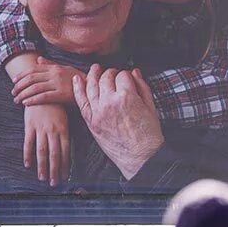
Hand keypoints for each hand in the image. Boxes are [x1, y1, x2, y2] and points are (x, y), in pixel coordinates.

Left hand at [12, 57, 85, 105]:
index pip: (33, 69)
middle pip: (32, 78)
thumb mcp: (65, 69)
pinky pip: (43, 97)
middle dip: (20, 85)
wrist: (92, 87)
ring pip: (35, 88)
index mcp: (54, 67)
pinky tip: (26, 103)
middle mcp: (54, 74)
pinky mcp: (62, 94)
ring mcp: (58, 84)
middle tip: (13, 92)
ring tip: (17, 100)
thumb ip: (50, 65)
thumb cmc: (78, 79)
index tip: (14, 81)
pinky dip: (33, 100)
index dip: (22, 75)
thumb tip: (38, 60)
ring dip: (23, 94)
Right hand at [23, 103, 69, 185]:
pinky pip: (28, 143)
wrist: (40, 89)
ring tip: (42, 178)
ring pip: (42, 151)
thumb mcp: (64, 118)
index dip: (65, 165)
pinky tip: (28, 165)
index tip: (65, 176)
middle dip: (55, 170)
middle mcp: (53, 131)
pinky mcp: (30, 126)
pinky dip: (28, 155)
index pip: (66, 151)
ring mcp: (41, 128)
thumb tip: (66, 151)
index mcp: (64, 129)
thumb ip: (64, 134)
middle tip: (54, 182)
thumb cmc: (54, 105)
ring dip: (42, 166)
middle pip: (55, 154)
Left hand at [72, 65, 163, 179]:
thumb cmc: (148, 134)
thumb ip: (142, 86)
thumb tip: (135, 72)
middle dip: (110, 73)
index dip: (125, 75)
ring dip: (93, 75)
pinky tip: (76, 79)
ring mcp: (98, 112)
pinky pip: (81, 101)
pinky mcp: (91, 122)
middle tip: (114, 75)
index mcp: (127, 96)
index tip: (127, 78)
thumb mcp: (150, 107)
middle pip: (106, 78)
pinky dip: (77, 89)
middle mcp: (110, 101)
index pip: (122, 75)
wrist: (141, 157)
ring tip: (95, 69)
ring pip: (91, 86)